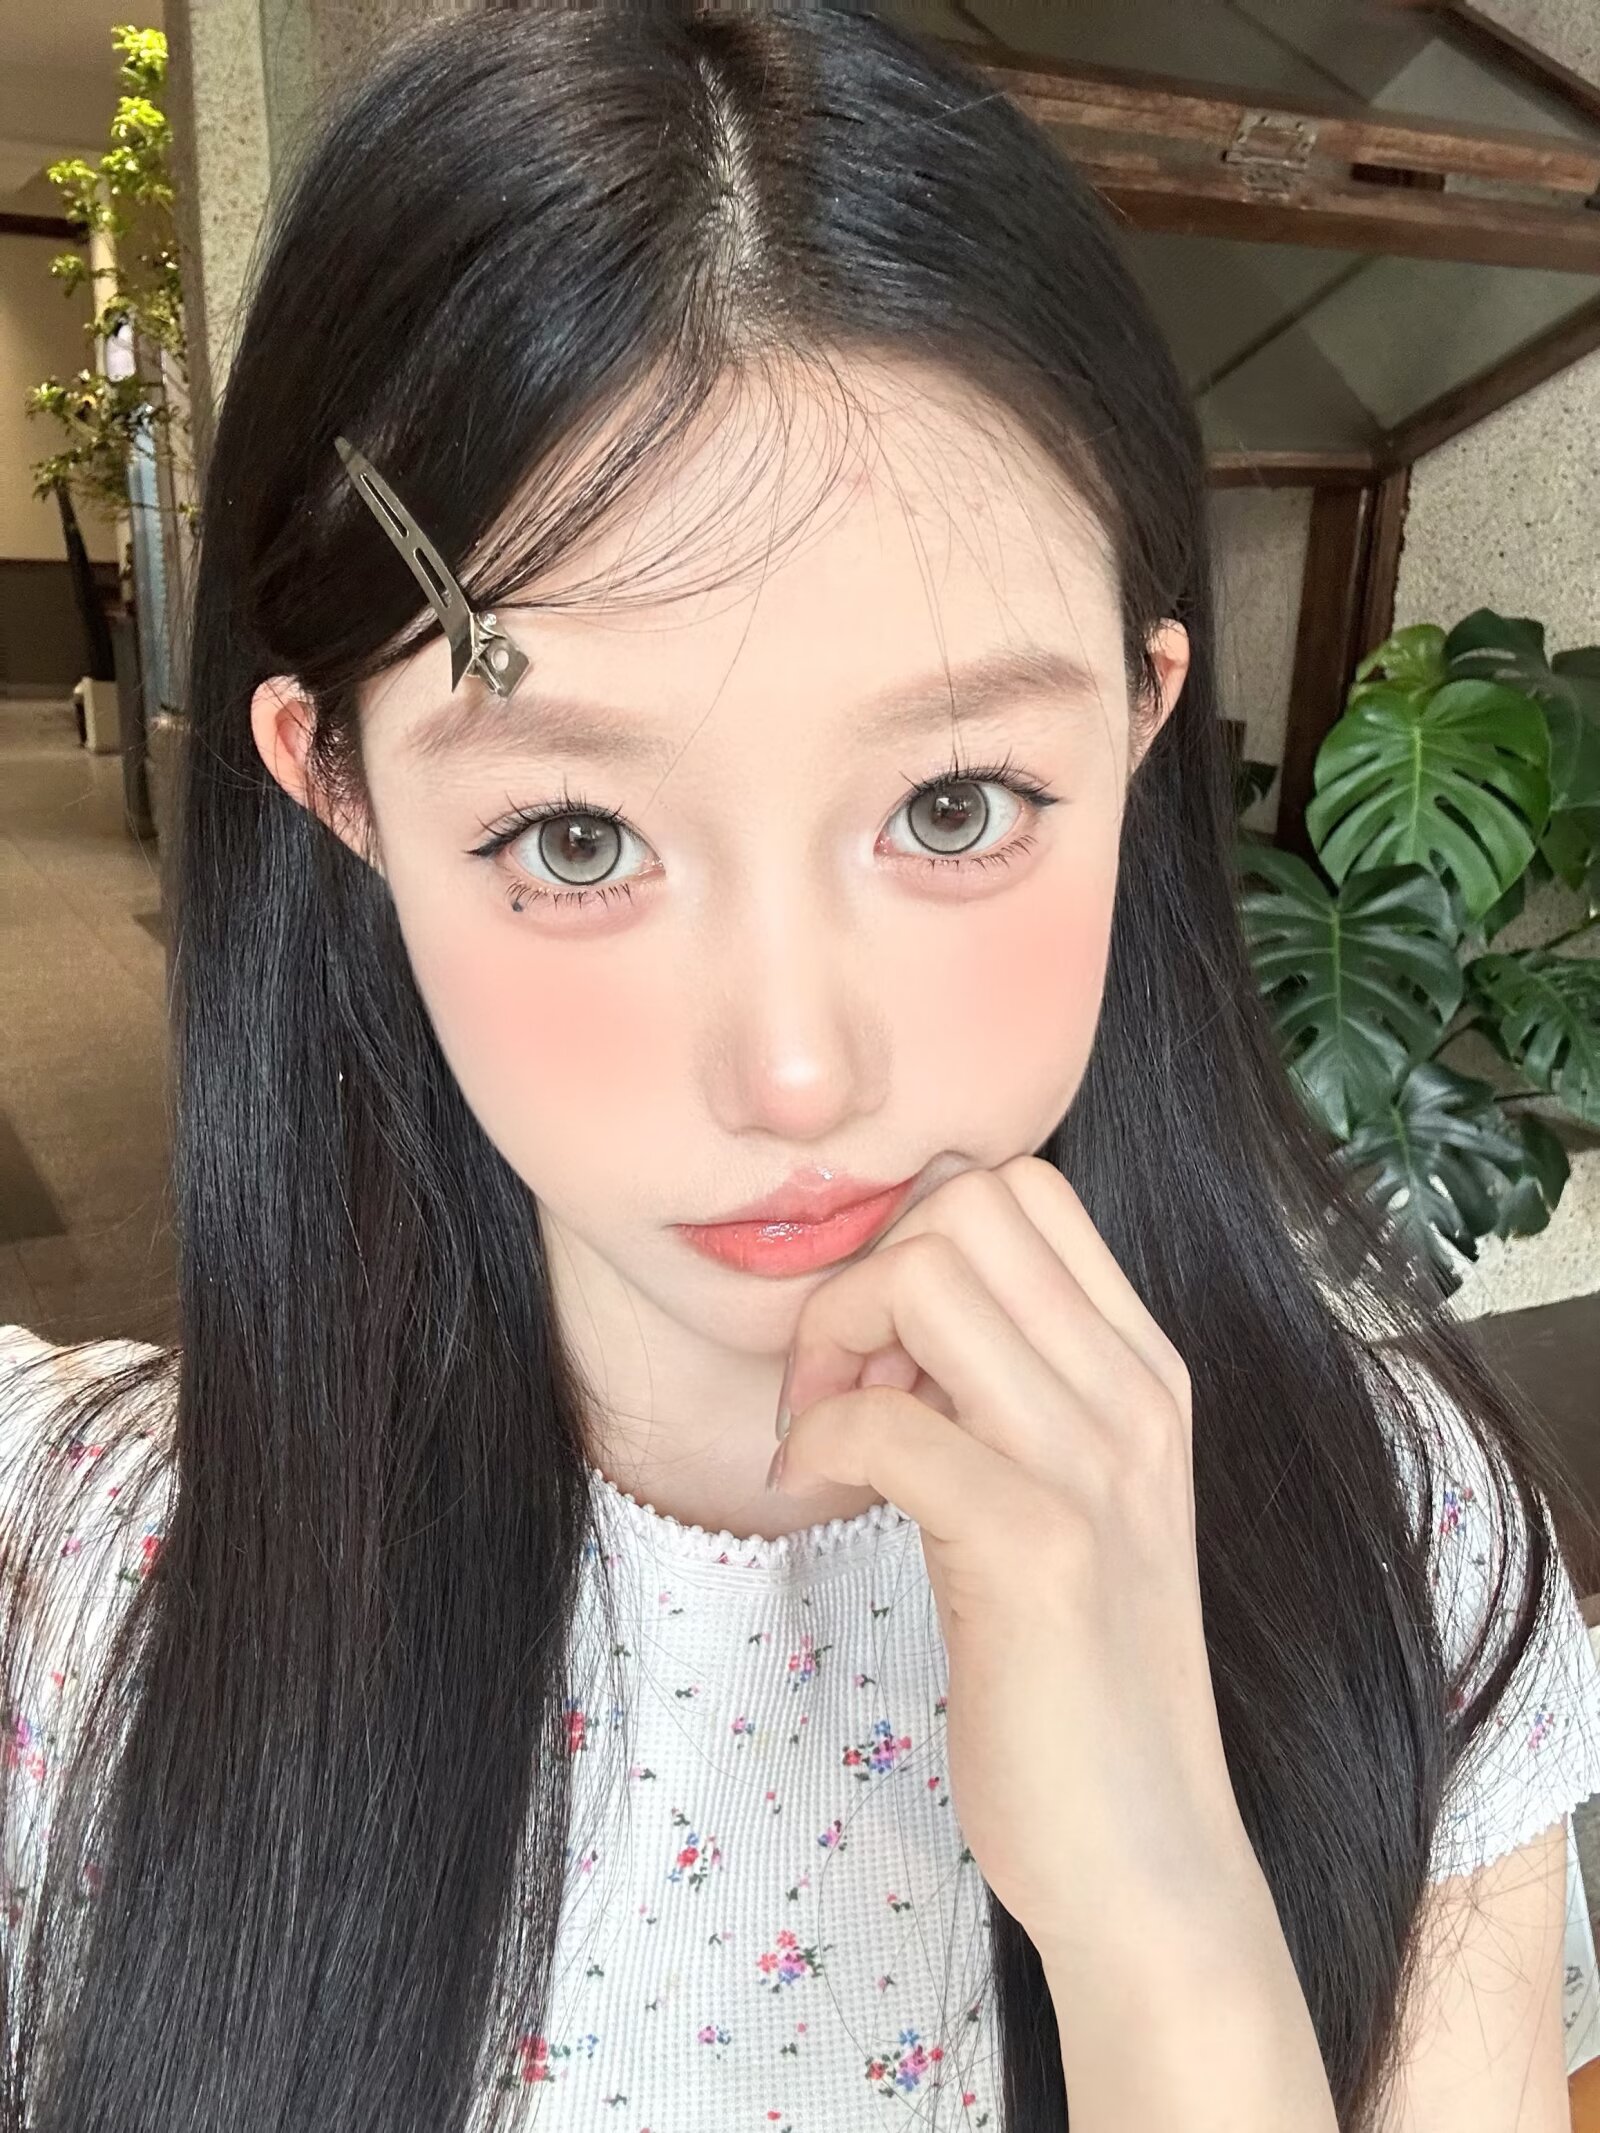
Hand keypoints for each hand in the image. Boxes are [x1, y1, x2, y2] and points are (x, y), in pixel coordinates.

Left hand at [770, 1155, 1268, 1974]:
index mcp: (1148, 1370)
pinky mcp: (1034, 1547)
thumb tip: (895, 1304)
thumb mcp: (1073, 1495)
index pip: (1025, 1186)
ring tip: (827, 1435)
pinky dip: (818, 1439)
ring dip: (832, 1343)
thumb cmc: (1081, 1673)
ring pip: (923, 1276)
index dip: (919, 1237)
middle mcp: (1137, 1395)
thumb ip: (1014, 1388)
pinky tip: (817, 1493)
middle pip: (964, 1204)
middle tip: (840, 1383)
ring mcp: (1094, 1466)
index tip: (887, 1346)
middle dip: (865, 1271)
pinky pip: (884, 1416)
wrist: (1146, 1852)